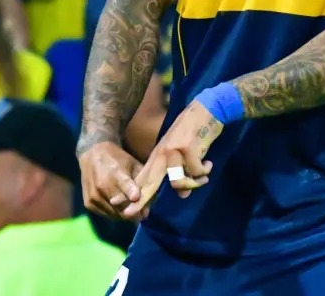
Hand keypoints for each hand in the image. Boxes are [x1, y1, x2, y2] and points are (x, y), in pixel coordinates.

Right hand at [79, 140, 143, 219]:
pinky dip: (114, 213)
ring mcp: (94, 196)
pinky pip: (106, 215)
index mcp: (116, 172)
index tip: (137, 198)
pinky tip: (118, 206)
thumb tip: (148, 207)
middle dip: (134, 212)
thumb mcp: (133, 164)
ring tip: (130, 208)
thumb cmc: (117, 159)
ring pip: (115, 215)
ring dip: (124, 214)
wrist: (92, 154)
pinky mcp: (88, 203)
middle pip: (122, 208)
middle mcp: (102, 186)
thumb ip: (142, 184)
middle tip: (141, 211)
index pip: (124, 185)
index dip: (132, 192)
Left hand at [123, 99, 219, 217]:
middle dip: (138, 200)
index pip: (142, 178)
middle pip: (148, 182)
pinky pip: (196, 173)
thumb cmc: (193, 133)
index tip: (116, 203)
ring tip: (204, 176)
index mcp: (158, 156)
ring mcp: (173, 152)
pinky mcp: (187, 150)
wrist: (205, 110)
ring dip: (196, 182)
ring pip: (179, 183)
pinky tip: (208, 163)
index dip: (129, 192)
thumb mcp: (182, 154)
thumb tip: (183, 194)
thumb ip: (179, 174)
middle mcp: (162, 155)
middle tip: (127, 214)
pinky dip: (205, 170)